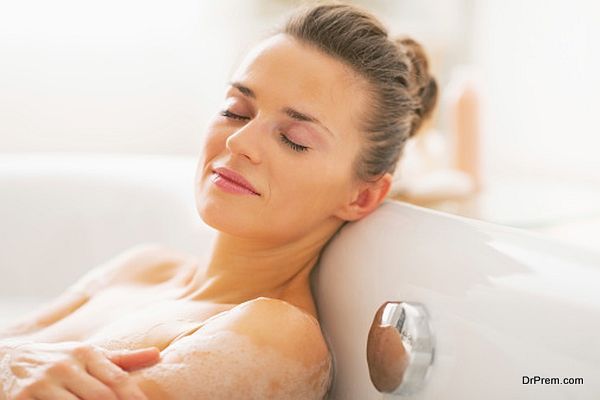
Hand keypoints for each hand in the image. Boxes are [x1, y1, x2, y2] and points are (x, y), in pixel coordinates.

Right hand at [0, 340, 159, 399]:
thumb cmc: (60, 360)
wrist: (8, 360)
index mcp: (86, 354)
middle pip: (101, 397)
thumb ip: (123, 359)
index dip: (134, 398)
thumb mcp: (89, 355)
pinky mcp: (23, 399)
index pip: (118, 379)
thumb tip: (158, 354)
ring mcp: (43, 383)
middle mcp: (66, 366)